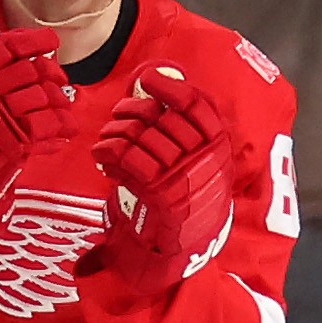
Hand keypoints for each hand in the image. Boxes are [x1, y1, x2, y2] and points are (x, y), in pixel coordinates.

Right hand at [0, 24, 74, 266]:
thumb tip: (10, 55)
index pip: (4, 46)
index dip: (31, 41)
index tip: (50, 41)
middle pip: (28, 69)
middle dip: (50, 73)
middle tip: (58, 80)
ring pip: (41, 95)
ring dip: (57, 100)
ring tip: (61, 107)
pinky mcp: (10, 144)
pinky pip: (46, 125)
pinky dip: (61, 126)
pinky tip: (63, 130)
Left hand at [81, 64, 238, 301]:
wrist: (185, 246)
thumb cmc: (187, 195)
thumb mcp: (199, 159)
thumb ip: (185, 126)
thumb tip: (165, 76)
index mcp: (218, 146)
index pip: (198, 105)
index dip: (172, 88)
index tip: (150, 80)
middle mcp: (205, 159)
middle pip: (161, 118)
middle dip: (133, 111)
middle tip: (119, 115)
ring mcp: (184, 176)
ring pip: (141, 137)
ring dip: (116, 133)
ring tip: (108, 139)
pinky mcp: (161, 195)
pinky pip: (129, 160)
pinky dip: (109, 154)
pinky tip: (103, 157)